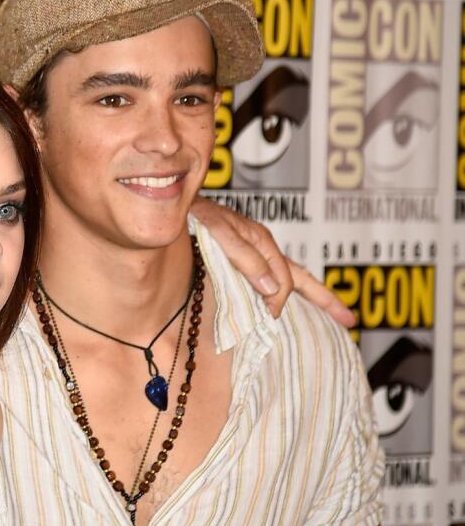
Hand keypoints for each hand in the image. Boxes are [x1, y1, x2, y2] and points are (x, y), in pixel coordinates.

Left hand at [191, 197, 355, 327]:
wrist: (179, 208)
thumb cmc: (198, 216)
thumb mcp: (221, 233)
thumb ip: (246, 258)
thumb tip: (273, 288)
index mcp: (262, 243)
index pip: (285, 280)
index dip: (279, 301)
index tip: (269, 317)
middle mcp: (264, 248)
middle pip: (301, 277)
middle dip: (324, 298)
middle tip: (346, 318)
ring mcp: (258, 253)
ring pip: (295, 276)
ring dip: (316, 294)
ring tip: (342, 313)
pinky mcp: (247, 258)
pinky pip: (277, 276)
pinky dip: (291, 290)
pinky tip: (290, 303)